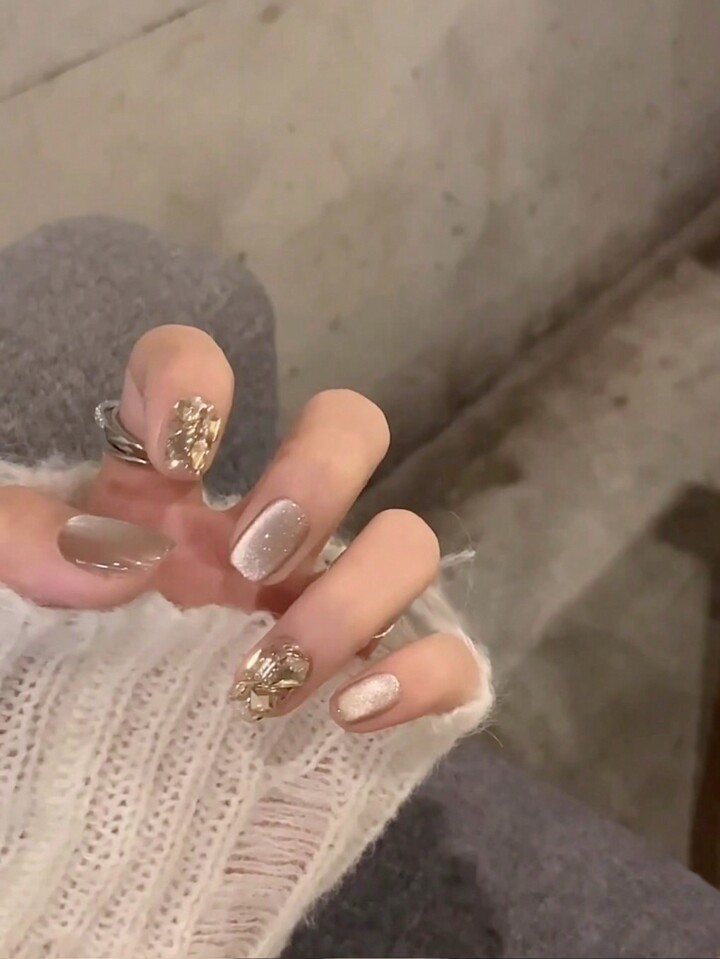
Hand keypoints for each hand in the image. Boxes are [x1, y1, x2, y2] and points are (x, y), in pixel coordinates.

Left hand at [0, 325, 481, 729]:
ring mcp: (326, 604)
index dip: (195, 381)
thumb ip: (21, 546)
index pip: (190, 371)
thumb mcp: (8, 602)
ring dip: (355, 596)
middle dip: (317, 476)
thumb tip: (113, 559)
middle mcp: (260, 532)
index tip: (178, 457)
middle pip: (350, 428)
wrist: (93, 811)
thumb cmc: (47, 680)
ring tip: (272, 674)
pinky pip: (449, 657)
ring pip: (409, 542)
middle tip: (250, 561)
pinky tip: (351, 712)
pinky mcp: (372, 683)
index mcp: (161, 492)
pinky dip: (422, 673)